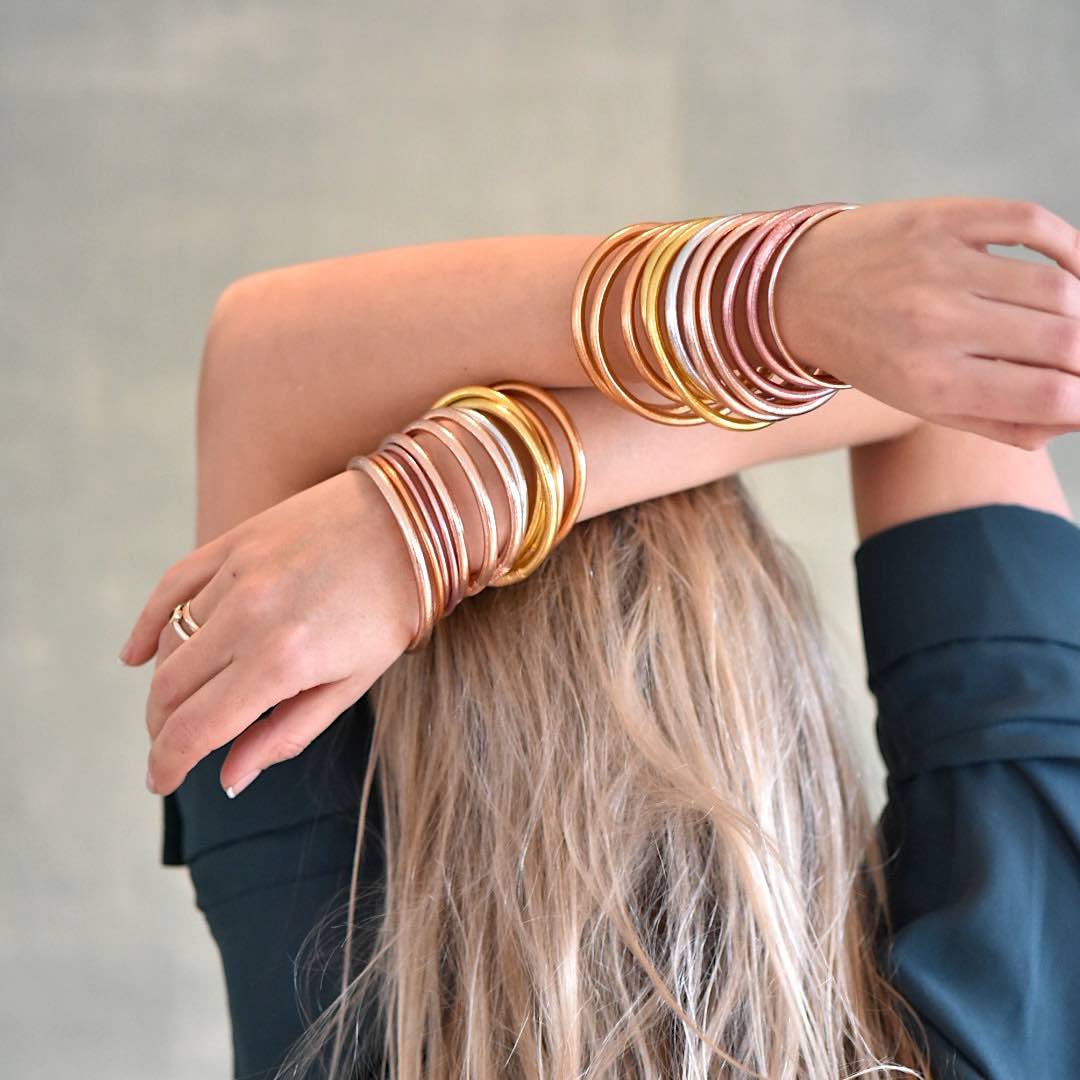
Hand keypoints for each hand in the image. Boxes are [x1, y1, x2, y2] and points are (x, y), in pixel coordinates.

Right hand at [119, 469, 416, 797]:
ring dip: (164, 683)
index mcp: (284, 661)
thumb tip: (230, 777)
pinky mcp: (235, 541)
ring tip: (177, 706)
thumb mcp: (354, 683)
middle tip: (172, 746)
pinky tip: (137, 654)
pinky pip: (172, 587)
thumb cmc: (392, 609)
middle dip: (162, 728)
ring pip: (170, 642)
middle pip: (171, 688)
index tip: (160, 780)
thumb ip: (287, 733)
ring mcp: (238, 572)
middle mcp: (251, 615)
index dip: (168, 763)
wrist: (416, 523)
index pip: (197, 727)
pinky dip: (148, 623)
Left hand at [772, 195, 1079, 448]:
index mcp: (930, 382)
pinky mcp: (939, 218)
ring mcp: (939, 265)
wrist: (796, 291)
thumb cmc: (869, 354)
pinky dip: (1071, 246)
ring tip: (1073, 319)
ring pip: (1058, 286)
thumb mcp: (919, 403)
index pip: (1047, 396)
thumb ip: (995, 419)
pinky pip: (1032, 222)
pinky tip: (1072, 270)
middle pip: (1063, 342)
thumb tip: (1071, 417)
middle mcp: (936, 324)